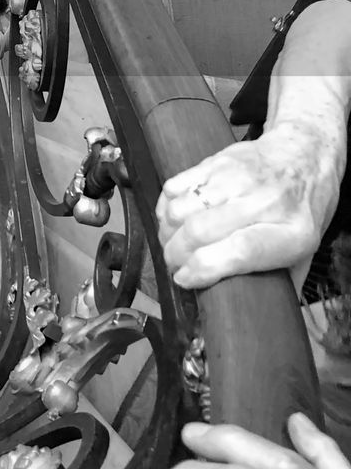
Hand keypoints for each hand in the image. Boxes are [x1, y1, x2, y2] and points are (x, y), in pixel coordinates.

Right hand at [156, 124, 341, 288]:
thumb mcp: (305, 252)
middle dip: (176, 255)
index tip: (185, 279)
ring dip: (166, 233)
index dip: (203, 270)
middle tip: (174, 266)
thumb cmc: (302, 209)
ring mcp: (238, 177)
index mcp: (292, 233)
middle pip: (201, 231)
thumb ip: (282, 285)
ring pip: (182, 208)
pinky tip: (170, 220)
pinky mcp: (216, 161)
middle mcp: (265, 201)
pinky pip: (175, 186)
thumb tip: (248, 315)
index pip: (240, 251)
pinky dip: (164, 207)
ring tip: (170, 244)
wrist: (304, 153)